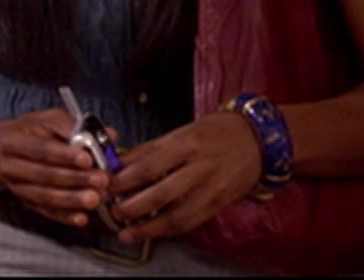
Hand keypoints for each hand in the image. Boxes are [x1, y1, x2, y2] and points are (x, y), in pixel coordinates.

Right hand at [0, 107, 113, 226]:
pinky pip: (46, 212)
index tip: (87, 158)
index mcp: (14, 141)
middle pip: (44, 175)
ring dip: (72, 199)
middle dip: (75, 179)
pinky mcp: (26, 202)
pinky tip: (82, 218)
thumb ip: (76, 126)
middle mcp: (11, 166)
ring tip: (95, 199)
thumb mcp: (47, 120)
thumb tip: (109, 134)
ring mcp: (17, 187)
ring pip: (45, 196)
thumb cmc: (29, 132)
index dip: (64, 154)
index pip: (40, 149)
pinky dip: (64, 216)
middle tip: (101, 180)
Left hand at [103, 111, 261, 240]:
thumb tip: (120, 163)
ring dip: (147, 227)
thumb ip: (151, 149)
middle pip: (160, 193)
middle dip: (131, 207)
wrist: (258, 140)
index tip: (104, 186)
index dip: (123, 179)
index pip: (148, 164)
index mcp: (185, 143)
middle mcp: (199, 166)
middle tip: (111, 211)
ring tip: (126, 231)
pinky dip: (168, 230)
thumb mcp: (181, 132)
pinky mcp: (219, 204)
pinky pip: (191, 222)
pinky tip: (152, 233)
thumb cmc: (216, 132)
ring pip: (176, 215)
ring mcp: (211, 188)